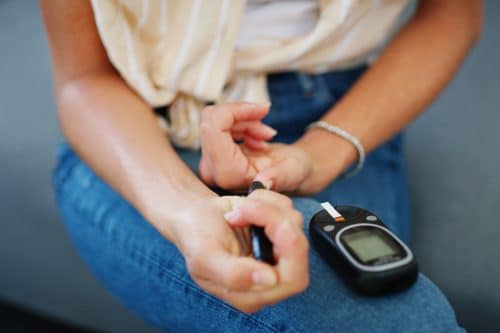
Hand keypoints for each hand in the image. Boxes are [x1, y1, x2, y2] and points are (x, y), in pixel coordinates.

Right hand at [171, 190, 308, 312]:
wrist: (192, 215)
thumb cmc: (194, 238)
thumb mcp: (205, 258)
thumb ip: (233, 275)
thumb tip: (270, 280)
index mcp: (253, 294)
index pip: (292, 279)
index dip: (287, 251)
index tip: (263, 227)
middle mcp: (270, 276)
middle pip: (299, 250)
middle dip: (276, 221)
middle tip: (250, 208)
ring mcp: (277, 252)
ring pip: (295, 224)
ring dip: (266, 208)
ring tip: (239, 209)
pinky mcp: (279, 230)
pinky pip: (289, 210)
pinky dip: (269, 200)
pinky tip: (247, 204)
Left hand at [199, 102, 312, 192]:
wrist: (289, 174)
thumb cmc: (294, 172)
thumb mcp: (293, 173)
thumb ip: (279, 178)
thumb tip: (263, 183)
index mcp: (229, 176)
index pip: (213, 128)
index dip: (236, 110)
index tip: (264, 109)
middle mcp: (213, 171)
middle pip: (211, 121)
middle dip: (242, 116)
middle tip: (267, 130)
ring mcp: (210, 163)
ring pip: (214, 120)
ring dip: (243, 121)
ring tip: (265, 137)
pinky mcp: (210, 156)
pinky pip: (215, 124)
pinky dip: (238, 124)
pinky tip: (255, 138)